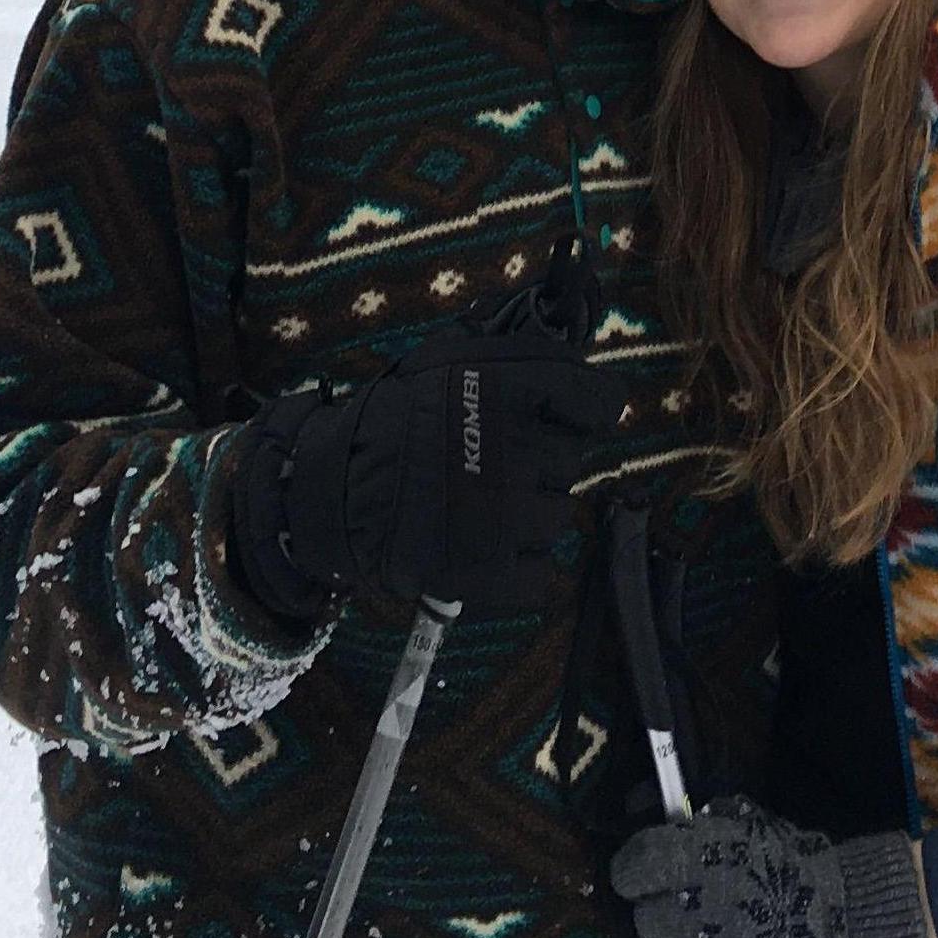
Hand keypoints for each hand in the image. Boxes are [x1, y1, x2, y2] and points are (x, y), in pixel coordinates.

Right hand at [229, 327, 626, 618]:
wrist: (338, 486)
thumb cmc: (400, 417)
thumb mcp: (458, 359)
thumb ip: (523, 360)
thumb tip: (579, 365)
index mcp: (514, 390)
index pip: (599, 402)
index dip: (584, 411)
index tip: (562, 418)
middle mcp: (519, 451)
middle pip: (570, 463)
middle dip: (539, 462)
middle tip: (491, 463)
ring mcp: (505, 517)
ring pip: (556, 519)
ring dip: (528, 515)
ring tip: (481, 504)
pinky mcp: (488, 574)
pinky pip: (539, 579)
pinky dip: (518, 571)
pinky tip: (486, 550)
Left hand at [609, 801, 933, 937]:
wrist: (843, 928)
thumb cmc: (795, 870)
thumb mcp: (750, 827)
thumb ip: (704, 827)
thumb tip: (671, 824)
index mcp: (687, 863)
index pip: (630, 868)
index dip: (636, 872)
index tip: (648, 875)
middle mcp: (681, 915)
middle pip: (643, 919)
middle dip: (664, 913)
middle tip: (692, 911)